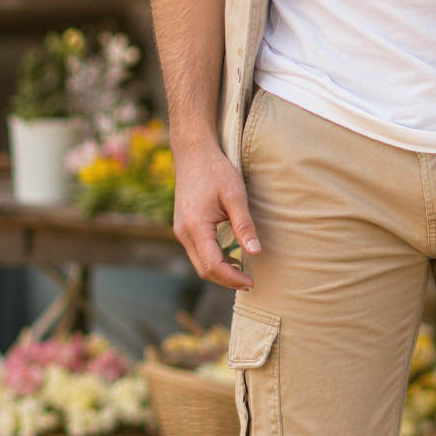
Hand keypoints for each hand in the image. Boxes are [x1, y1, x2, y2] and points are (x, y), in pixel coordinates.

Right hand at [170, 138, 259, 290]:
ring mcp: (180, 230)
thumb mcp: (235, 195)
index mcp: (195, 226)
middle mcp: (183, 232)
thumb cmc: (215, 170)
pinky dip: (212, 260)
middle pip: (204, 269)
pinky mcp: (182, 226)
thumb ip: (244, 225)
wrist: (193, 153)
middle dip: (226, 279)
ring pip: (198, 262)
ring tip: (242, 271)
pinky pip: (197, 252)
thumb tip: (256, 252)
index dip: (233, 278)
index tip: (251, 282)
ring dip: (219, 271)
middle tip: (249, 282)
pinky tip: (229, 256)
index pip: (213, 265)